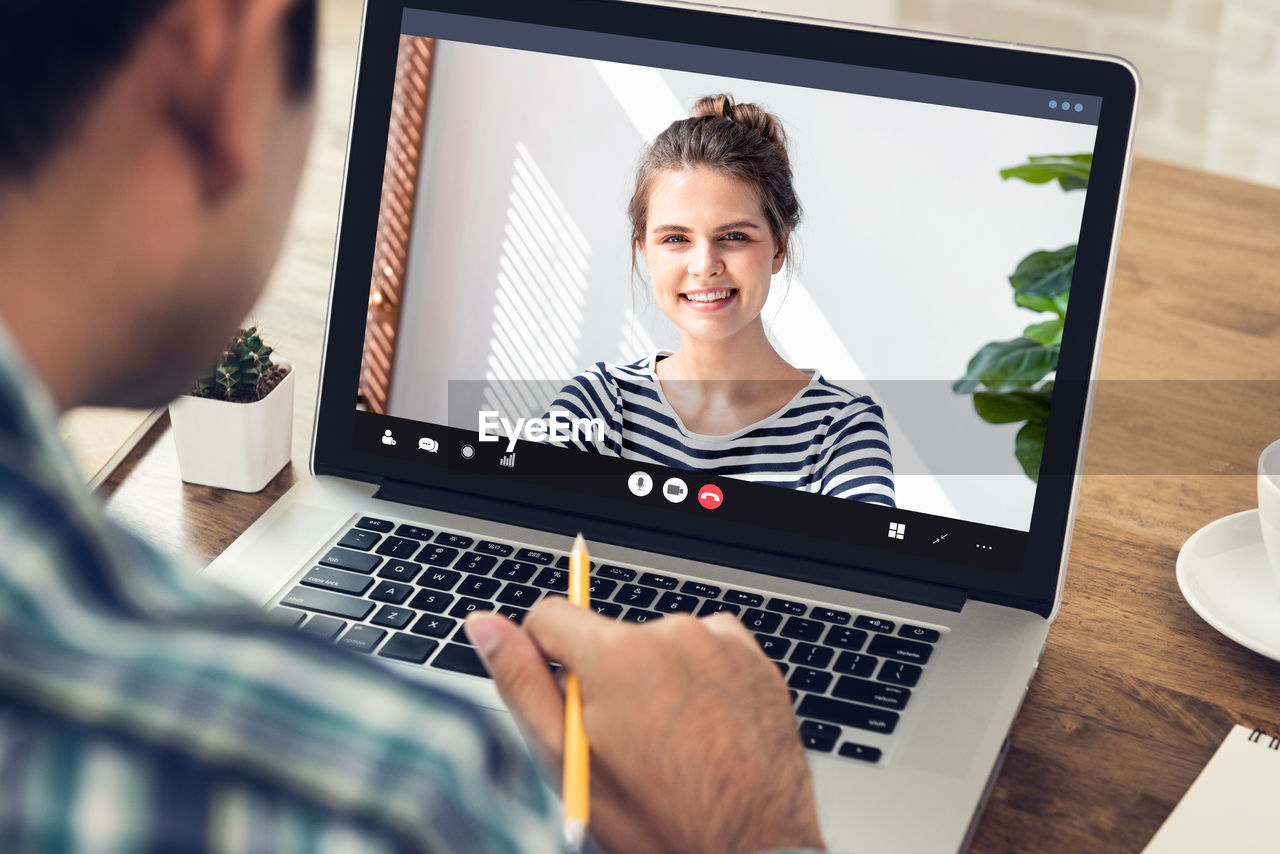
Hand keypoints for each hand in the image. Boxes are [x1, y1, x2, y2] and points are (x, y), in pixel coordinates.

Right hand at [466, 598, 825, 853]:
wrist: (748, 851)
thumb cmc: (656, 818)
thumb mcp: (568, 760)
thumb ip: (520, 681)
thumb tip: (484, 625)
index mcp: (617, 654)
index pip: (550, 616)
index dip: (544, 658)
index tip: (564, 700)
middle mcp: (672, 634)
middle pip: (607, 636)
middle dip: (604, 677)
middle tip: (625, 743)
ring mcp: (720, 644)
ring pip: (658, 644)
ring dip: (653, 678)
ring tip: (670, 742)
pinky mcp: (755, 660)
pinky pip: (708, 649)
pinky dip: (699, 678)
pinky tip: (703, 728)